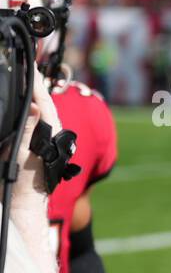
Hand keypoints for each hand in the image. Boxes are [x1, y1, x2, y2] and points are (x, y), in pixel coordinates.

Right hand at [13, 70, 60, 197]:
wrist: (21, 206)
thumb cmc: (26, 185)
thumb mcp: (25, 156)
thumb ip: (28, 132)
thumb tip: (35, 108)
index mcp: (49, 135)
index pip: (43, 103)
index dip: (36, 84)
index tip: (30, 66)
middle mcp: (45, 136)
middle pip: (40, 105)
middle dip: (34, 86)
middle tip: (26, 66)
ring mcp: (36, 142)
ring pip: (35, 114)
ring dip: (29, 98)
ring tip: (24, 79)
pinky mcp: (26, 148)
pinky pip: (25, 124)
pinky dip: (24, 113)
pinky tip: (21, 107)